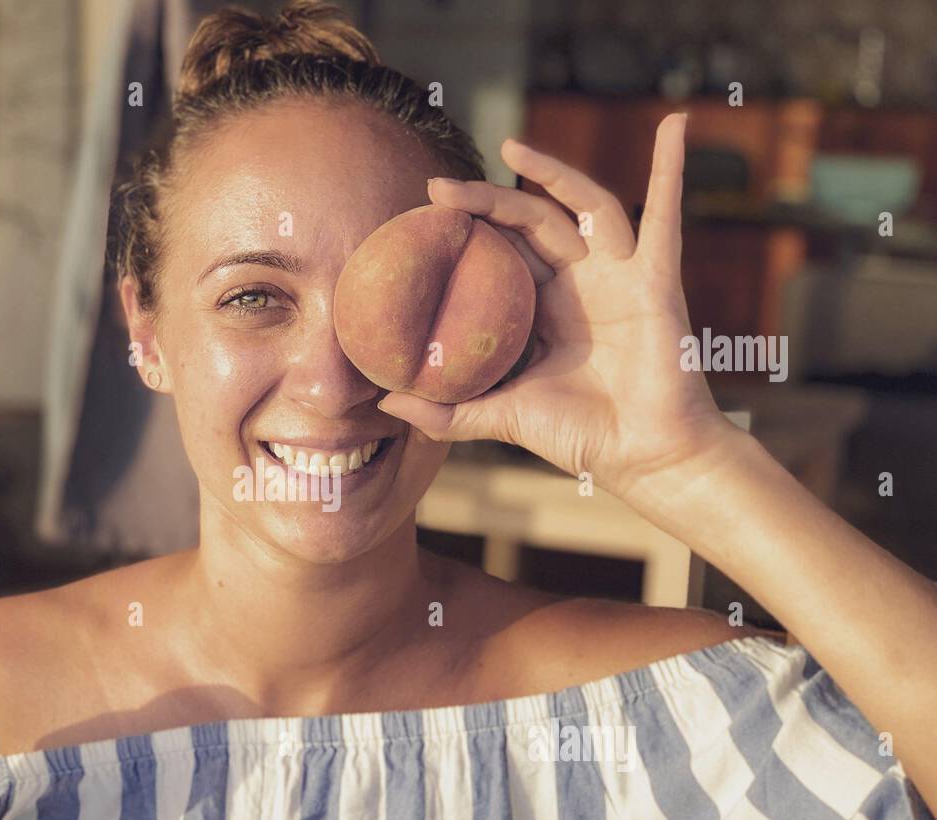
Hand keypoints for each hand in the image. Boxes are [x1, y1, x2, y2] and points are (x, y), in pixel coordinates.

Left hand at [379, 113, 736, 501]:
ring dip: (551, 172)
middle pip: (530, 223)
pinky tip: (673, 125)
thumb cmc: (580, 436)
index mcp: (545, 310)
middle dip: (485, 201)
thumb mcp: (500, 417)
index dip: (467, 232)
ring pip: (583, 206)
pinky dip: (672, 168)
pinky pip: (666, 215)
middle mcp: (581, 284)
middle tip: (436, 190)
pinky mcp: (656, 279)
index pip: (500, 254)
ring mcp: (620, 276)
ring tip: (509, 148)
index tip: (420, 219)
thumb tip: (383, 403)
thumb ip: (446, 411)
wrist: (643, 457)